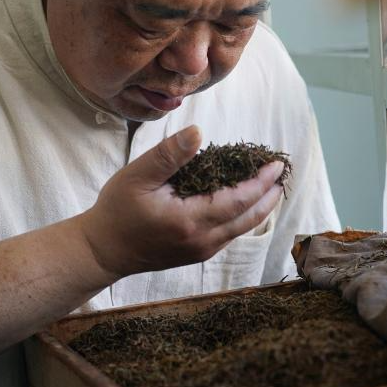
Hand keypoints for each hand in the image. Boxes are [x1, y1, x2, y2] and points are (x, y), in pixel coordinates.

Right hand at [78, 125, 284, 279]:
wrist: (103, 251)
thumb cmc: (117, 211)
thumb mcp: (138, 176)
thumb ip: (170, 155)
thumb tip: (198, 132)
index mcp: (190, 220)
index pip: (239, 200)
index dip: (261, 181)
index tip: (276, 164)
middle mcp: (202, 240)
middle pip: (250, 218)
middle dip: (270, 194)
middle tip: (283, 172)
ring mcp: (202, 250)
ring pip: (243, 229)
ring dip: (261, 207)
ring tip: (273, 185)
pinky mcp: (198, 254)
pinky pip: (231, 234)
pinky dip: (245, 217)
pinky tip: (248, 202)